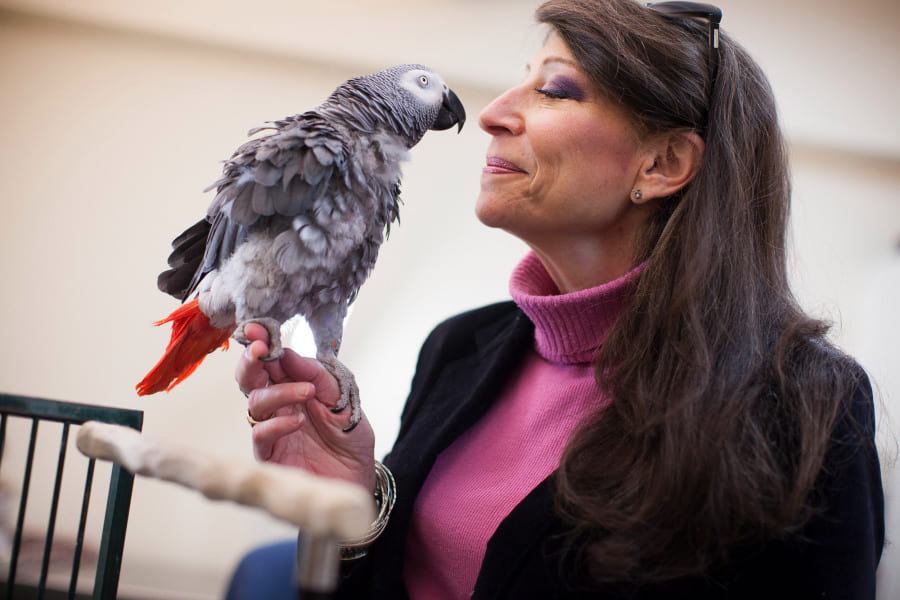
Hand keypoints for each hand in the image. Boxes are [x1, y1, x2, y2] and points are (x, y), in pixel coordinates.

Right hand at [235, 323, 375, 490]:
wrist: (359, 477)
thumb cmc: (350, 437)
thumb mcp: (342, 398)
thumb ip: (318, 376)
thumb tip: (288, 352)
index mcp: (293, 386)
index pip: (270, 360)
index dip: (261, 342)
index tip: (257, 328)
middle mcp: (278, 406)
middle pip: (250, 379)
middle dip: (252, 361)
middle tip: (263, 350)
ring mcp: (272, 430)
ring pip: (255, 403)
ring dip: (279, 392)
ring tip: (306, 393)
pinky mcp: (271, 456)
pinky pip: (261, 435)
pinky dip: (277, 424)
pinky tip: (298, 421)